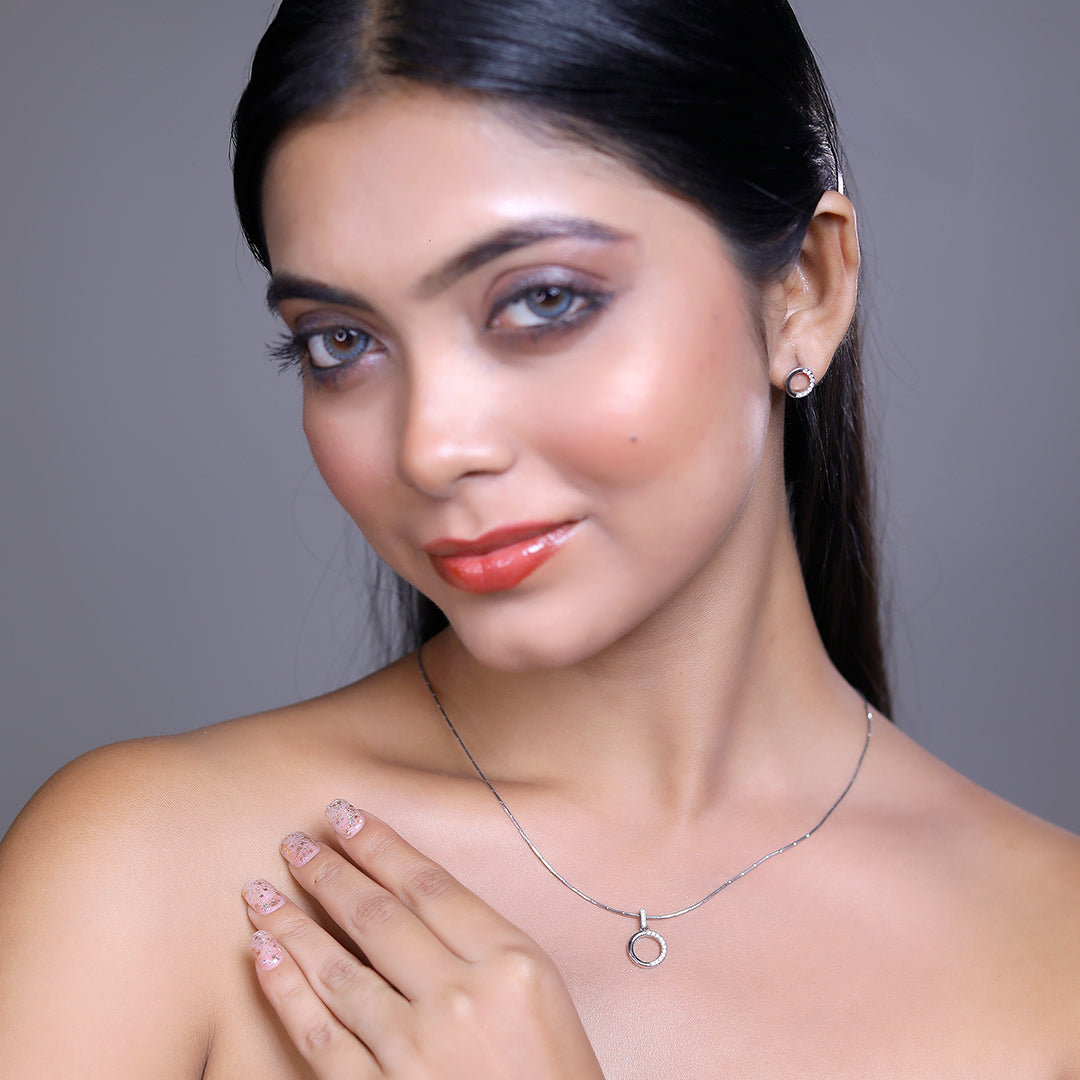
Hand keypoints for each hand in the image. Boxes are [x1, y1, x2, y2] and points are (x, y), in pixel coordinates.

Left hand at [242, 800, 604, 1078]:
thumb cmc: (554, 1075)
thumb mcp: (543, 992)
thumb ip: (485, 945)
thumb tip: (412, 900)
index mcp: (511, 962)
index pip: (428, 885)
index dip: (379, 844)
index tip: (345, 815)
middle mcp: (461, 997)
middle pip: (378, 916)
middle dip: (329, 872)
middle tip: (294, 843)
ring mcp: (417, 1050)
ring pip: (338, 970)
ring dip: (292, 925)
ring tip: (261, 893)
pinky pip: (321, 1036)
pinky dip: (286, 992)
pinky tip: (264, 958)